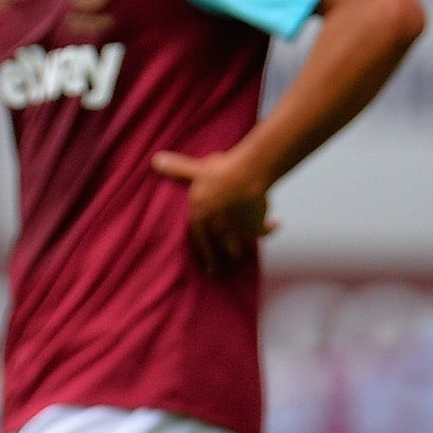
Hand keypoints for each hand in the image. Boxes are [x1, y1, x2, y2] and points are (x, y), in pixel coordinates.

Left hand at [151, 146, 274, 271]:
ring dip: (238, 252)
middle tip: (215, 272)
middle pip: (214, 249)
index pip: (197, 238)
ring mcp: (235, 228)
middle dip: (215, 261)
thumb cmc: (218, 172)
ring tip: (239, 257)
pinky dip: (270, 228)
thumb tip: (156, 160)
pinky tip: (276, 223)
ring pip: (235, 245)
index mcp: (200, 217)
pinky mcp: (254, 225)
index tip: (200, 260)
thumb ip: (177, 169)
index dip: (199, 250)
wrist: (245, 177)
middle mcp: (216, 227)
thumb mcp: (195, 169)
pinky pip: (263, 230)